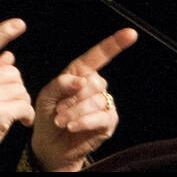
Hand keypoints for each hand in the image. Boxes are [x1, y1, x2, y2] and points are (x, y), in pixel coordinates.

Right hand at [0, 18, 34, 170]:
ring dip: (22, 102)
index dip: (3, 32)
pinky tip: (21, 122)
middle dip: (16, 87)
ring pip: (21, 89)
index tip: (19, 23)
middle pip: (12, 71)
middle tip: (9, 102)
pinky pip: (25, 105)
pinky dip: (27, 115)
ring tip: (12, 113)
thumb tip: (9, 55)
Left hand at [30, 28, 136, 171]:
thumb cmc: (47, 115)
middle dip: (69, 97)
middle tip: (57, 110)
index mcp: (79, 74)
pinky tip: (71, 126)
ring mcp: (104, 103)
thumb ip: (60, 84)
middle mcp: (95, 85)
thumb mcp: (46, 96)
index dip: (114, 44)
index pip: (97, 56)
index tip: (130, 33)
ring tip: (60, 120)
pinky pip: (100, 116)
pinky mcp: (109, 120)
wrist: (51, 143)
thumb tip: (81, 80)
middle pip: (91, 81)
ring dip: (73, 111)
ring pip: (93, 100)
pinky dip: (82, 121)